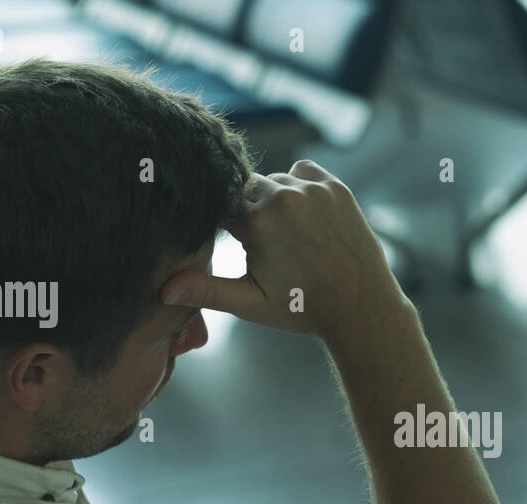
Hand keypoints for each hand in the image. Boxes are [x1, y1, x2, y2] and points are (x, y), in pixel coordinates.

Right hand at [160, 160, 407, 337]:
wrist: (362, 308)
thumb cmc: (304, 309)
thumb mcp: (251, 303)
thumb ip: (207, 290)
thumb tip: (164, 290)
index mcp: (258, 221)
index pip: (221, 206)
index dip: (224, 226)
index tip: (235, 244)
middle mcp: (285, 196)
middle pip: (246, 190)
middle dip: (249, 214)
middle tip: (265, 247)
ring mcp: (314, 189)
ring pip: (275, 181)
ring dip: (274, 200)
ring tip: (288, 237)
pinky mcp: (336, 187)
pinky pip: (304, 172)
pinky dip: (299, 187)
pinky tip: (303, 217)